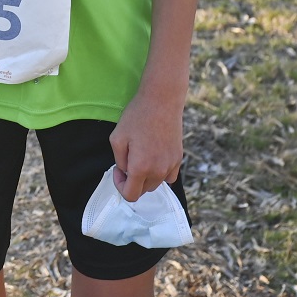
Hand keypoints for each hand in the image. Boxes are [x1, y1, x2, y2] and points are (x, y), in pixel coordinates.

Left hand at [109, 81, 184, 202]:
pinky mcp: (179, 159)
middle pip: (143, 190)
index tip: (118, 170)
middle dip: (132, 180)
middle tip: (127, 160)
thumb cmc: (137, 117)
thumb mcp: (116, 138)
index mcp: (141, 168)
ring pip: (156, 184)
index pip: (130, 195)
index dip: (120, 186)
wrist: (162, 101)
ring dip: (146, 177)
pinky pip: (169, 176)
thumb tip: (126, 171)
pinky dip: (160, 173)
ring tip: (140, 155)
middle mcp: (158, 171)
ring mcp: (171, 166)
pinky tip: (154, 157)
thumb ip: (119, 161)